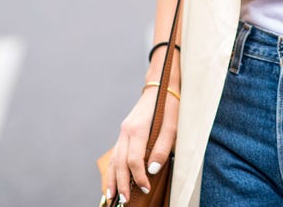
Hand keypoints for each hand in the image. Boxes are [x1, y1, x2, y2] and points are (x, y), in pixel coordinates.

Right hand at [106, 85, 177, 203]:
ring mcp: (123, 131)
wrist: (161, 86)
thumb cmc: (169, 106)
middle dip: (121, 183)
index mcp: (137, 129)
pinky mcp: (124, 132)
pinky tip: (112, 179)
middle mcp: (126, 130)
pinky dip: (113, 168)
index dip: (138, 177)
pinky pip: (115, 153)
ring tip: (111, 196)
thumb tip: (152, 170)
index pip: (134, 160)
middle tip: (124, 201)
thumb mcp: (172, 126)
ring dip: (112, 178)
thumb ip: (162, 148)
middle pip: (120, 162)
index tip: (145, 189)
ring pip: (114, 158)